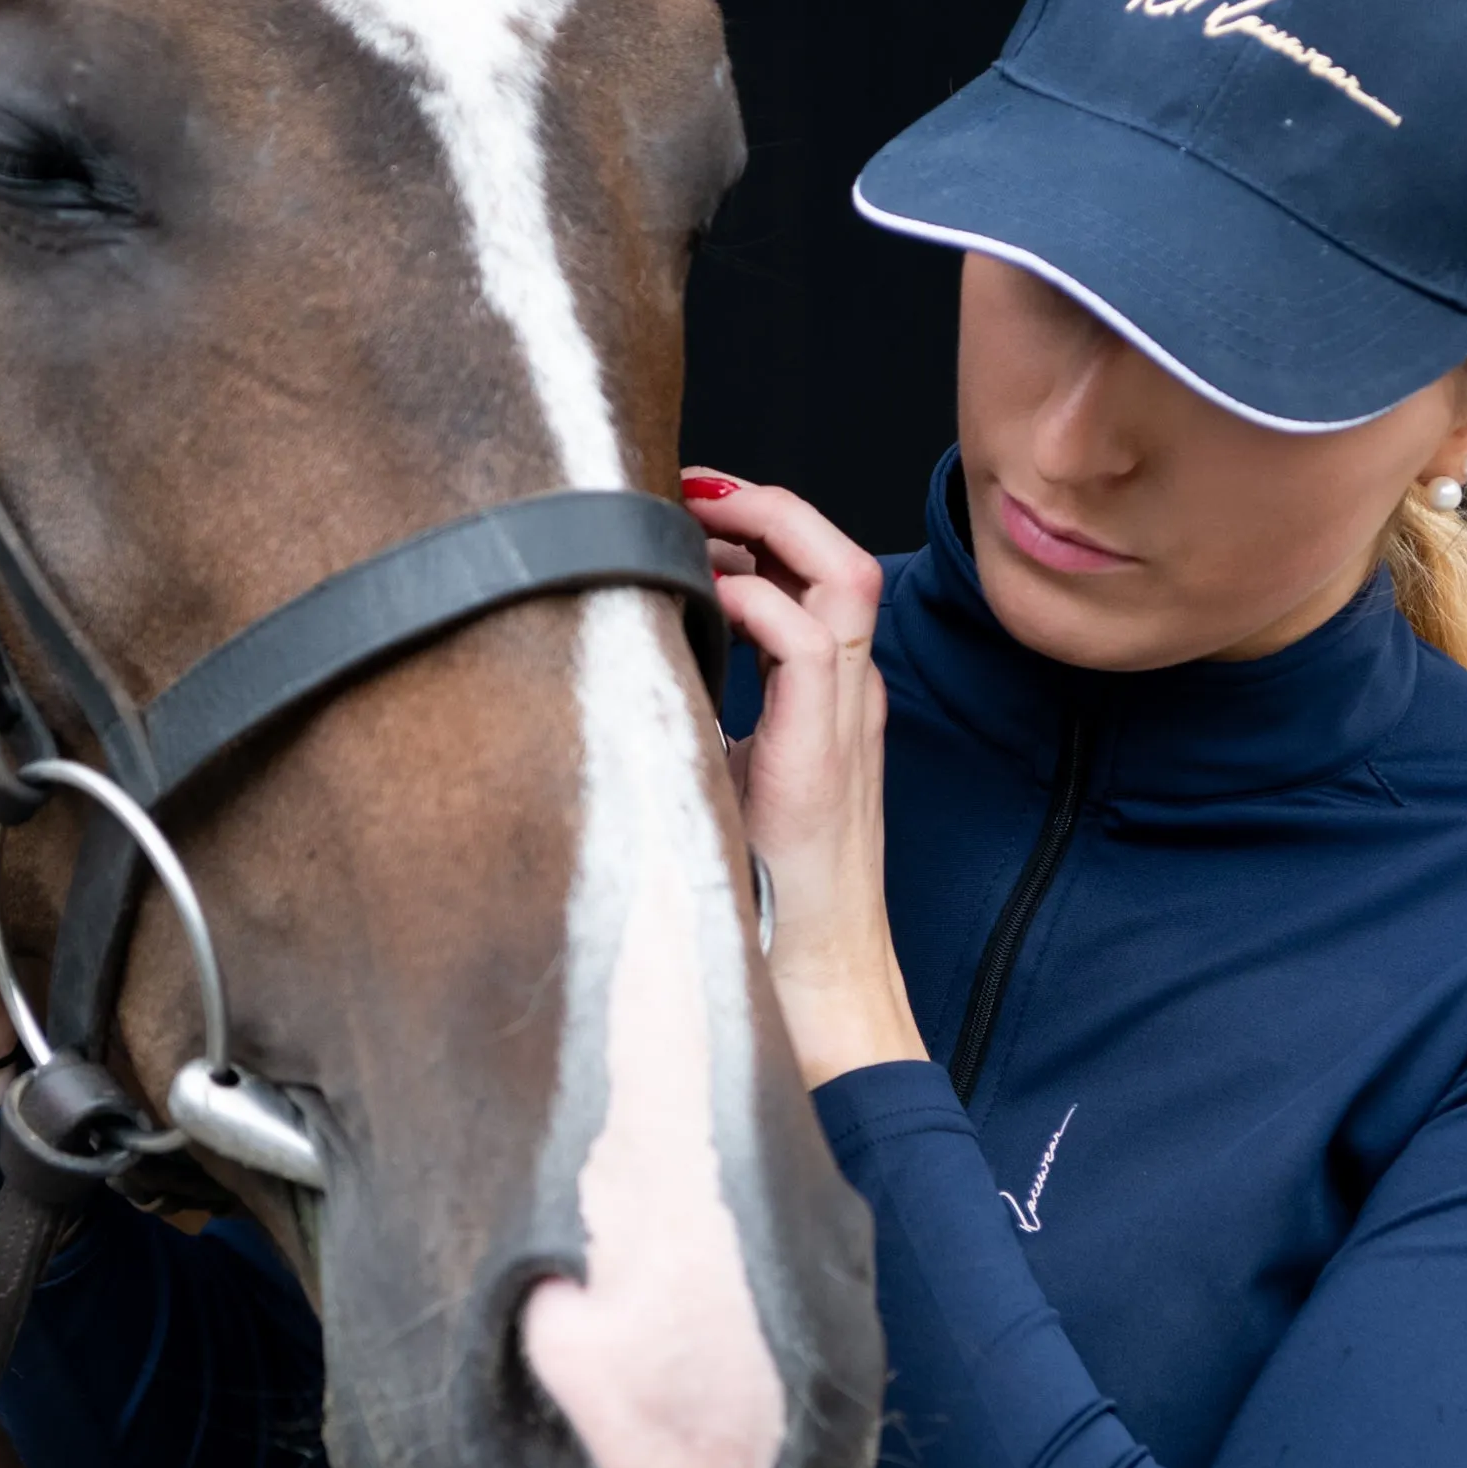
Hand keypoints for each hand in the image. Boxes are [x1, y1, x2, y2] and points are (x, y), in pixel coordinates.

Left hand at [682, 470, 927, 1092]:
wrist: (809, 983)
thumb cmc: (755, 896)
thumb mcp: (721, 779)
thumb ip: (697, 715)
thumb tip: (616, 663)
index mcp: (829, 701)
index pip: (817, 575)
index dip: (762, 525)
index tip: (689, 505)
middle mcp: (850, 698)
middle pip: (841, 552)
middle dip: (767, 503)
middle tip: (689, 484)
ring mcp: (846, 723)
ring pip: (842, 574)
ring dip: (768, 528)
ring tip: (695, 513)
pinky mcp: (823, 757)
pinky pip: (807, 641)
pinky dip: (754, 602)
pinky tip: (698, 597)